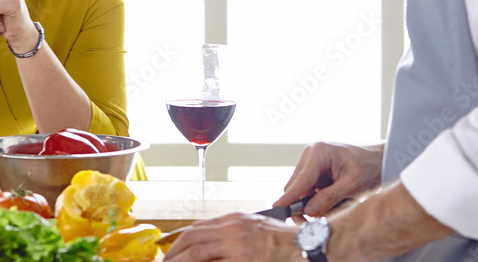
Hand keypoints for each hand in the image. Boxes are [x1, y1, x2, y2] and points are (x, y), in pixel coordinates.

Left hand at [163, 213, 298, 261]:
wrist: (306, 247)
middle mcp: (233, 231)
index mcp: (234, 220)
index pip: (197, 228)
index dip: (179, 240)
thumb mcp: (254, 227)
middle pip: (192, 239)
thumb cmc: (283, 239)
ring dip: (182, 261)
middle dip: (174, 253)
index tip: (171, 250)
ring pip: (198, 254)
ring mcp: (238, 248)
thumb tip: (205, 243)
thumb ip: (230, 233)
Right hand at [275, 141, 382, 216]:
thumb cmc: (369, 166)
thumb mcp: (352, 185)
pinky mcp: (315, 171)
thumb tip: (308, 211)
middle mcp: (311, 155)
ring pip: (301, 189)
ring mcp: (311, 163)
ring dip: (311, 203)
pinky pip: (308, 190)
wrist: (380, 158)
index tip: (278, 208)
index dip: (289, 196)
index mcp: (319, 152)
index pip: (301, 179)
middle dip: (303, 204)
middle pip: (296, 186)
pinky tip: (333, 201)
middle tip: (312, 221)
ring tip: (333, 207)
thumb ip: (329, 198)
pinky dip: (317, 200)